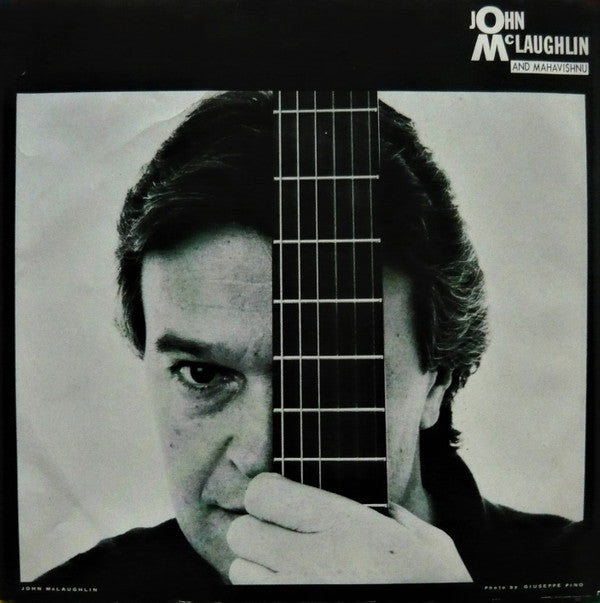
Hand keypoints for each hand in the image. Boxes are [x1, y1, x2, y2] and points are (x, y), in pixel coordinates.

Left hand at [226, 472, 471, 583]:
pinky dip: (264, 590)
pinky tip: (292, 587)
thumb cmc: (433, 587)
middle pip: (241, 531)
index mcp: (341, 527)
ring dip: (257, 565)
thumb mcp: (427, 542)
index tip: (284, 493)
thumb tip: (380, 509)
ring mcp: (295, 596)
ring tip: (288, 566)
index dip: (268, 489)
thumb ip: (394, 515)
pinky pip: (252, 598)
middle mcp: (309, 561)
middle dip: (257, 527)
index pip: (262, 493)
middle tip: (284, 532)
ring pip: (240, 571)